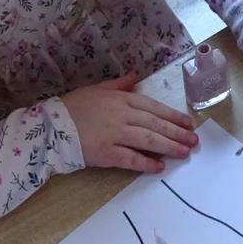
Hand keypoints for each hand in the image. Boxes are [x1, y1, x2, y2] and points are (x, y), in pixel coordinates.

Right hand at [62, 75, 197, 172]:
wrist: (49, 126)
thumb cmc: (72, 107)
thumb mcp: (96, 89)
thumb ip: (118, 84)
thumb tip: (135, 76)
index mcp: (122, 99)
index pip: (154, 108)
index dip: (173, 116)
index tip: (188, 124)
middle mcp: (122, 115)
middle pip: (156, 125)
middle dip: (177, 133)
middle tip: (193, 141)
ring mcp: (115, 134)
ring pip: (149, 141)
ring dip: (169, 147)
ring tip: (184, 153)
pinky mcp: (107, 153)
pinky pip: (131, 159)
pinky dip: (146, 163)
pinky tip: (159, 167)